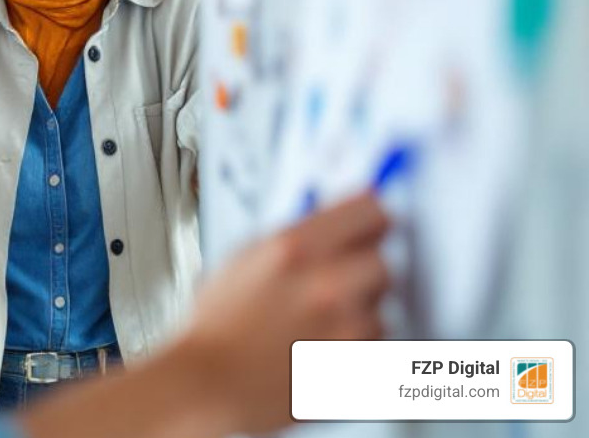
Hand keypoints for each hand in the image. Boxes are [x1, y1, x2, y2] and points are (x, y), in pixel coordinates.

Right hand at [20, 192, 389, 437]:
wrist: (211, 382)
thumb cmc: (218, 326)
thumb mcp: (244, 257)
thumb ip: (295, 234)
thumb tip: (335, 216)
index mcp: (295, 247)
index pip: (370, 211)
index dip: (368, 217)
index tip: (368, 223)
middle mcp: (327, 283)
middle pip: (382, 260)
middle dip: (361, 267)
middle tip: (338, 278)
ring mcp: (346, 327)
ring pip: (382, 305)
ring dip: (360, 309)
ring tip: (320, 320)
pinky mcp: (357, 364)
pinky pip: (378, 344)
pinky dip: (358, 343)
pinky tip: (324, 343)